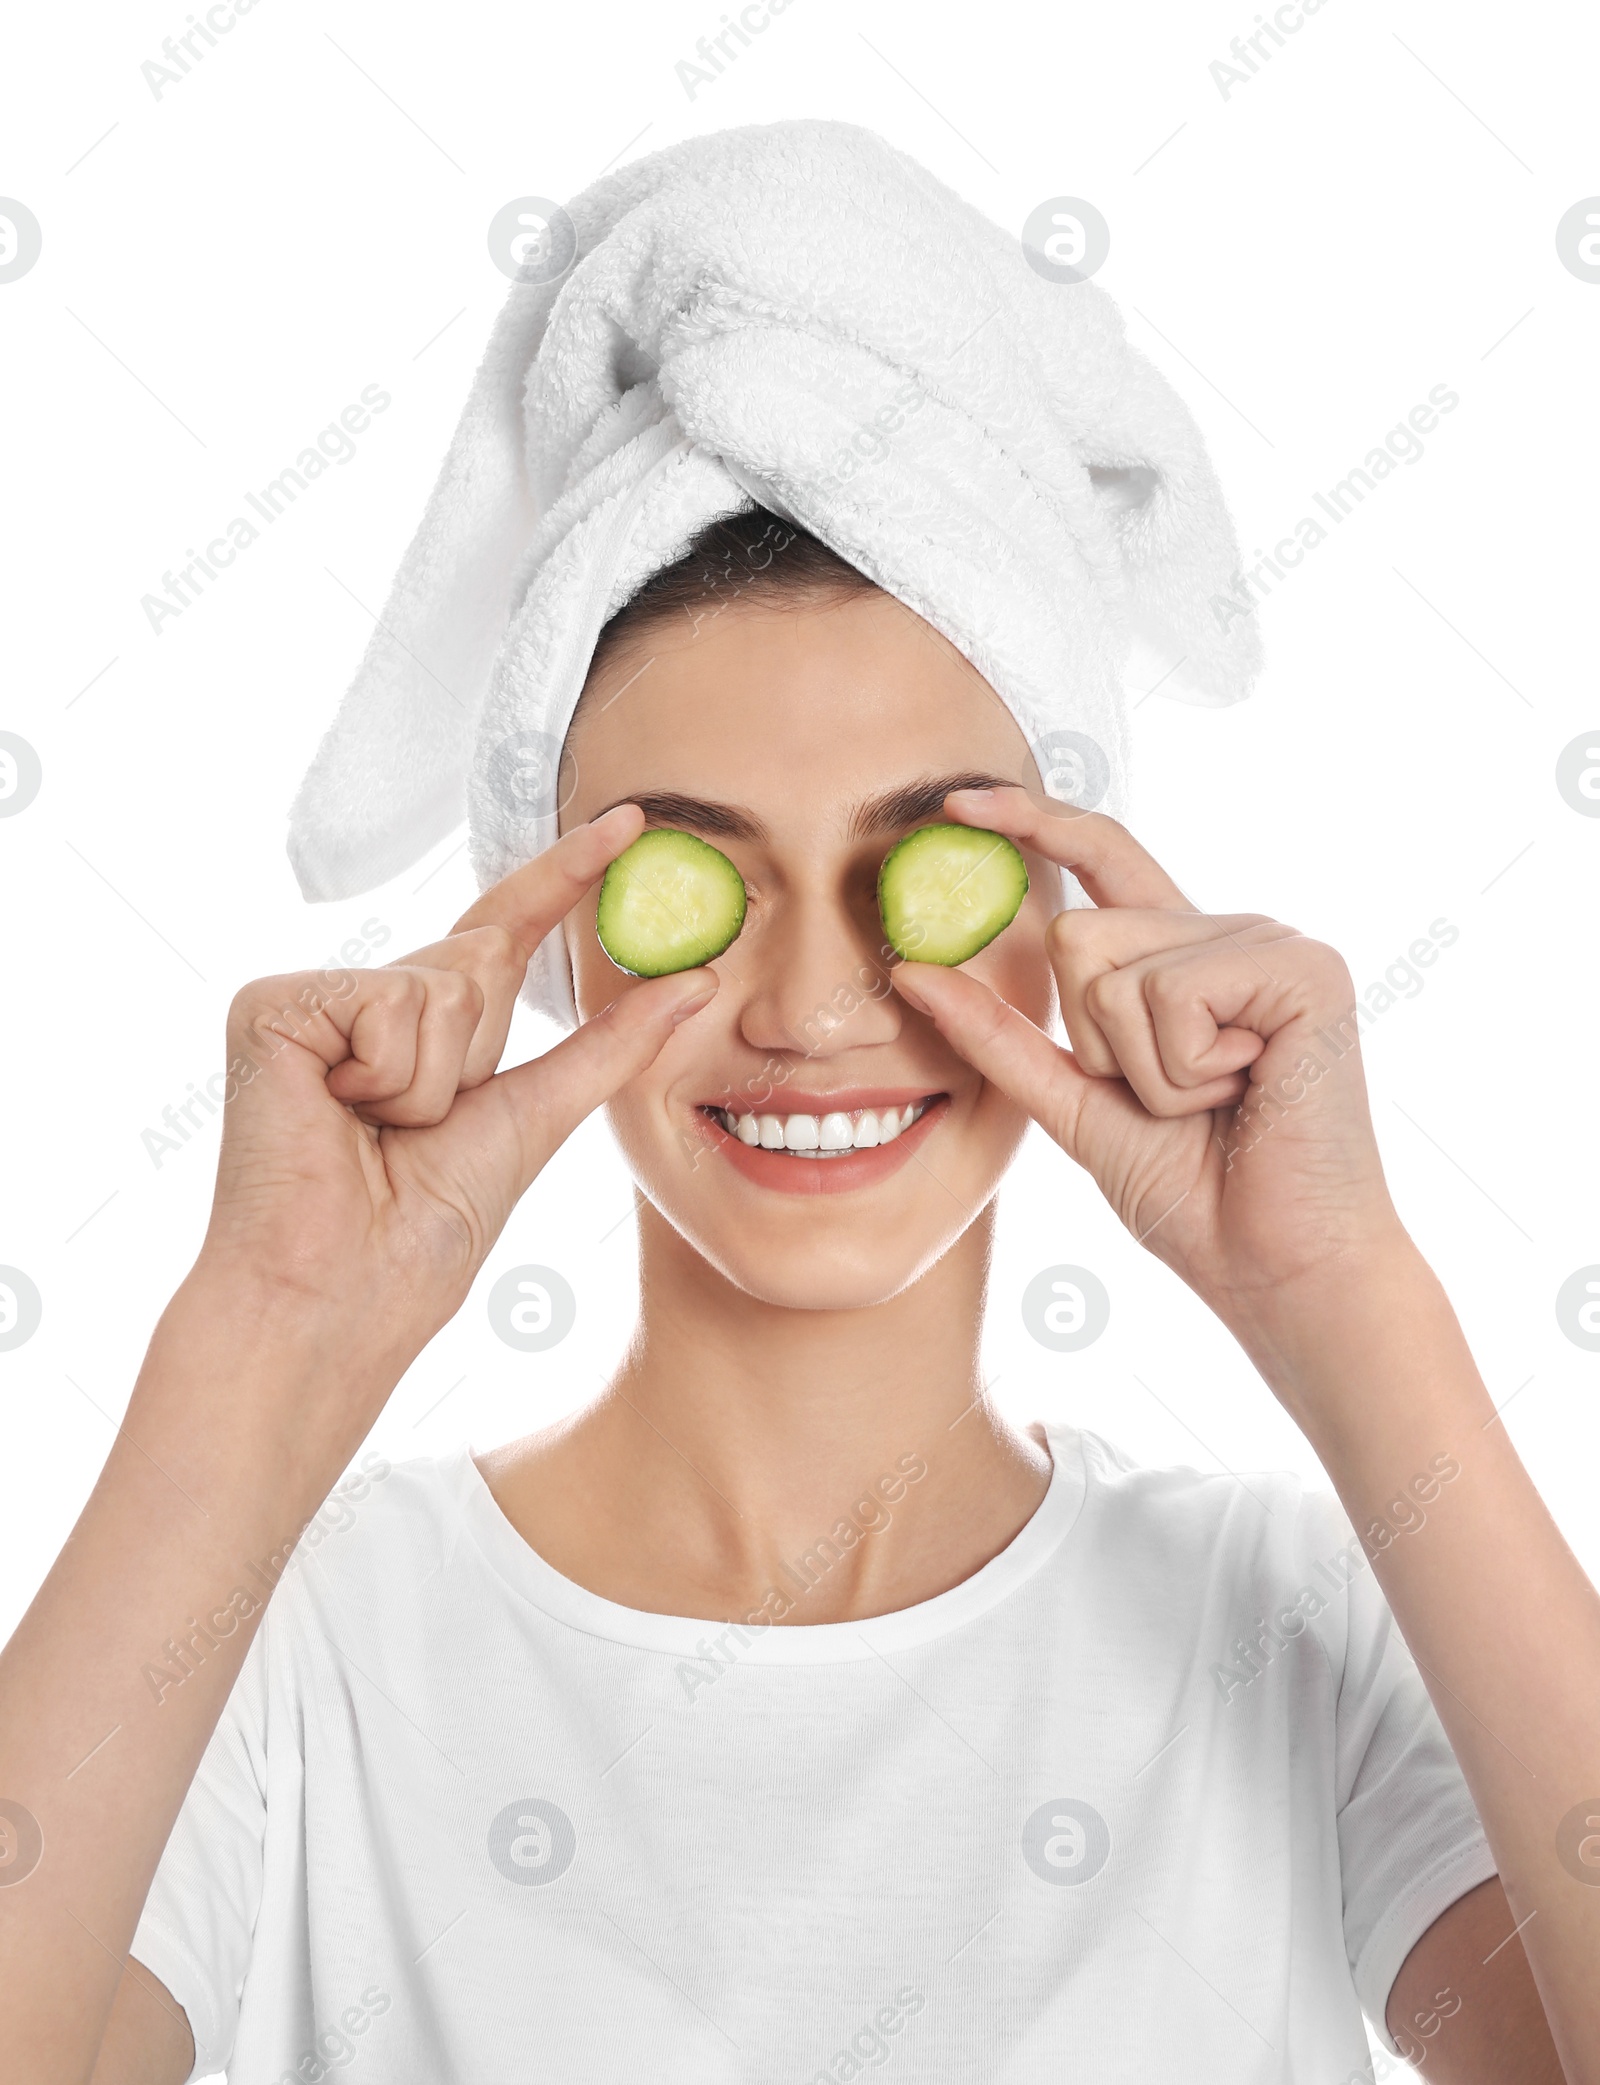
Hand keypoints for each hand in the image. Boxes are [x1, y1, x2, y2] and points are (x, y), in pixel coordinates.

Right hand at [192, 803, 716, 1397]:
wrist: (340, 1294)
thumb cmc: (423, 1233)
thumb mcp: (538, 1119)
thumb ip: (613, 1045)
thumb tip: (698, 980)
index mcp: (427, 1028)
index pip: (507, 931)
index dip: (565, 876)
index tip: (631, 822)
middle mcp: (370, 1001)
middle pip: (481, 956)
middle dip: (476, 1049)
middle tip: (418, 1130)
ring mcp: (317, 999)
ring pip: (444, 981)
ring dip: (435, 1080)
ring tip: (377, 1133)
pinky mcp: (271, 1004)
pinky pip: (391, 1001)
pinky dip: (390, 1075)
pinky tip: (339, 1116)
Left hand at [889, 785, 1407, 1332]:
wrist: (1281, 1270)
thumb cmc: (1195, 1196)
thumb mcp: (1075, 1105)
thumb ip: (1002, 1037)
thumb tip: (914, 969)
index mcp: (1186, 957)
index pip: (1100, 859)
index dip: (1034, 821)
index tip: (959, 802)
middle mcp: (1231, 933)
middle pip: (1079, 932)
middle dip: (1098, 1043)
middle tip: (1178, 1100)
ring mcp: (1273, 943)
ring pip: (1113, 966)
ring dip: (1144, 1069)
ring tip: (1219, 1103)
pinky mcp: (1304, 968)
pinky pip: (1169, 993)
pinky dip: (1184, 1069)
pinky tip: (1247, 1092)